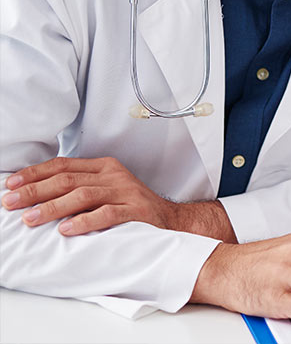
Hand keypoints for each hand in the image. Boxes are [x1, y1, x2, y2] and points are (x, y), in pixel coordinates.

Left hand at [1, 156, 224, 237]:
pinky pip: (107, 214)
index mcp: (103, 167)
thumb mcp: (105, 190)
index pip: (63, 165)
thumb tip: (36, 195)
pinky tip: (67, 230)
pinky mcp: (135, 211)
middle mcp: (113, 176)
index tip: (11, 184)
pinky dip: (84, 222)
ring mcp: (125, 192)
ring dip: (53, 207)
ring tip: (31, 218)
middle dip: (35, 191)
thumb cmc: (131, 207)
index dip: (35, 174)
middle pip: (68, 179)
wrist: (171, 220)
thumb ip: (78, 188)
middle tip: (12, 202)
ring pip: (83, 195)